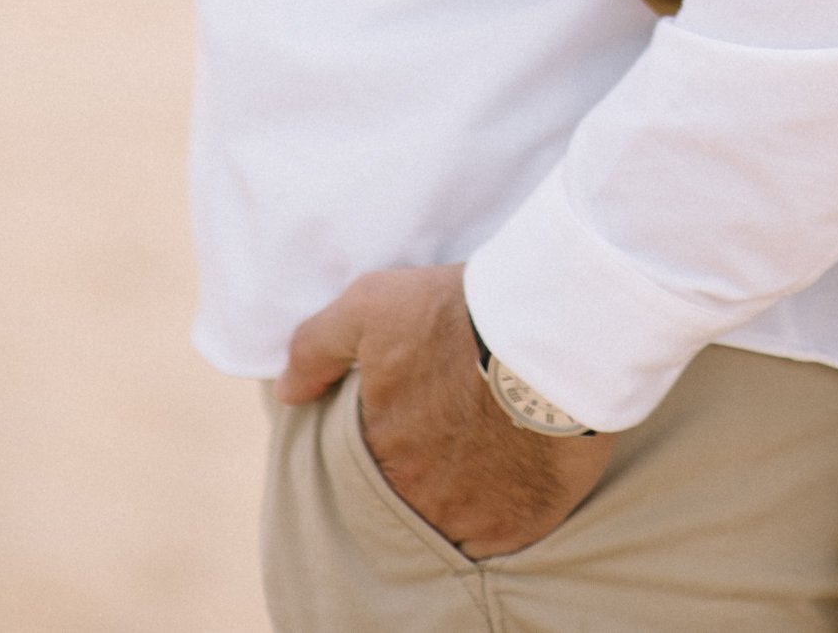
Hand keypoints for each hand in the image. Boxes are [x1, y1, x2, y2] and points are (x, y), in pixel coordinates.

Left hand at [277, 264, 610, 556]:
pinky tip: (519, 466)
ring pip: (457, 515)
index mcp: (378, 451)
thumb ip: (317, 346)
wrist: (550, 325)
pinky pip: (503, 533)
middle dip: (432, 461)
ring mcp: (471, 518)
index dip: (399, 431)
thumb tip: (287, 392)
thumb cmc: (458, 311)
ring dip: (468, 487)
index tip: (425, 404)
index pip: (371, 462)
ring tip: (494, 439)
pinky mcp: (521, 525)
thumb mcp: (373, 304)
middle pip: (416, 491)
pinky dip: (506, 508)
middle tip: (461, 419)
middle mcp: (419, 497)